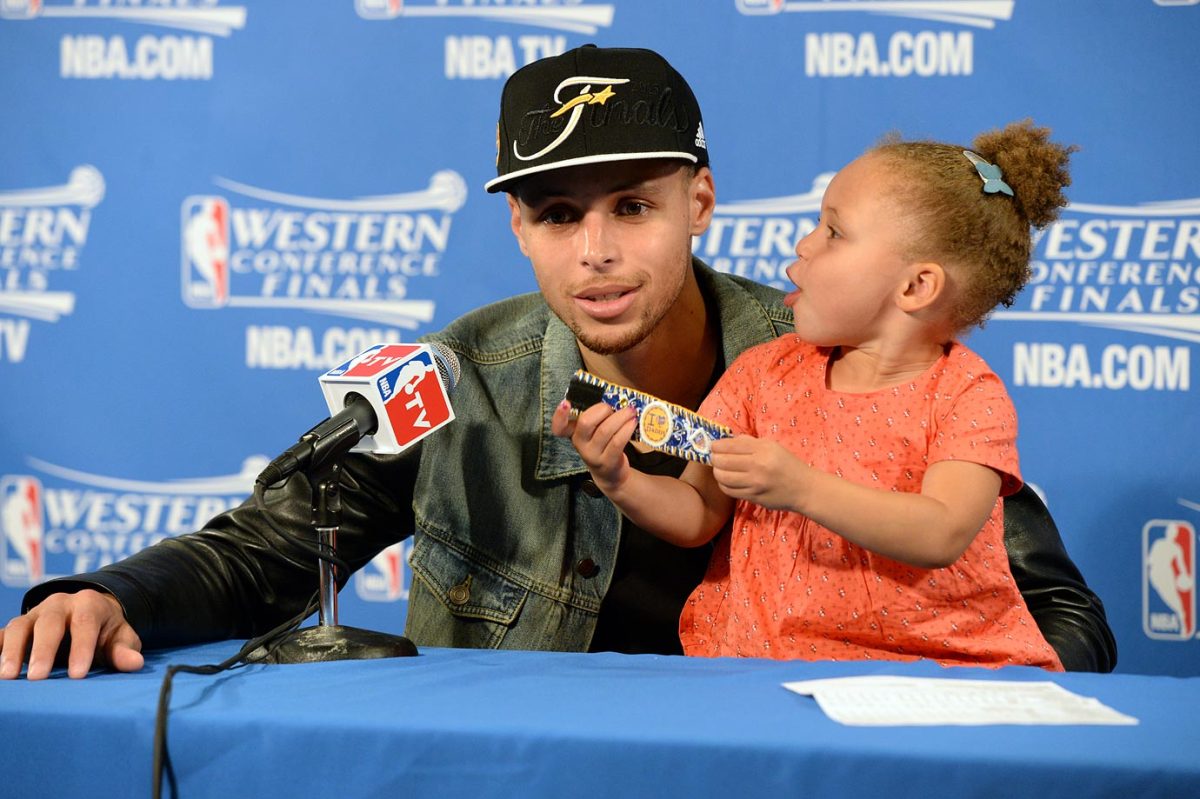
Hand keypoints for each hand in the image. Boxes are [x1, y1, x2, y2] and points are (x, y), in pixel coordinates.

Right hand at [0, 590, 142, 679]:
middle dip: (43, 650)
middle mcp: (59, 604)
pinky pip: (1, 634)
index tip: (78, 674)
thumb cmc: (105, 631)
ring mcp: (34, 614)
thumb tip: (134, 663)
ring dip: (11, 651)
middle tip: (38, 677)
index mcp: (89, 604)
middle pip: (49, 623)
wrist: (88, 614)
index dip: (81, 648)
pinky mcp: (18, 626)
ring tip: (8, 677)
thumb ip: (124, 650)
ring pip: (19, 626)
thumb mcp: (120, 637)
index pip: (85, 623)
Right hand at [551, 399, 637, 495]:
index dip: (559, 415)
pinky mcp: (607, 461)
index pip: (559, 427)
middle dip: (603, 409)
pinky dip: (626, 429)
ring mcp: (592, 455)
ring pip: (605, 430)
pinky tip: (633, 423)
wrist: (609, 472)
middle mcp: (579, 444)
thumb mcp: (593, 431)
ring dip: (621, 417)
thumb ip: (596, 416)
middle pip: (585, 422)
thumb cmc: (602, 443)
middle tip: (614, 408)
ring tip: (631, 412)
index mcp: (573, 433)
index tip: (566, 403)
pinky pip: (617, 442)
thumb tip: (612, 399)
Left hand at [709, 435, 807, 511]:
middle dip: (714, 458)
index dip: (717, 445)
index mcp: (763, 449)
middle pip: (723, 461)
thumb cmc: (788, 465)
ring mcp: (755, 483)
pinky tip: (726, 481)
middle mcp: (758, 465)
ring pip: (723, 477)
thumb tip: (728, 440)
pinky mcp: (753, 497)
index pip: (731, 445)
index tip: (713, 446)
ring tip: (719, 469)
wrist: (804, 488)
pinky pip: (730, 491)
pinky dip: (723, 485)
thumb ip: (750, 442)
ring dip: (717, 472)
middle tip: (714, 458)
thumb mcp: (773, 446)